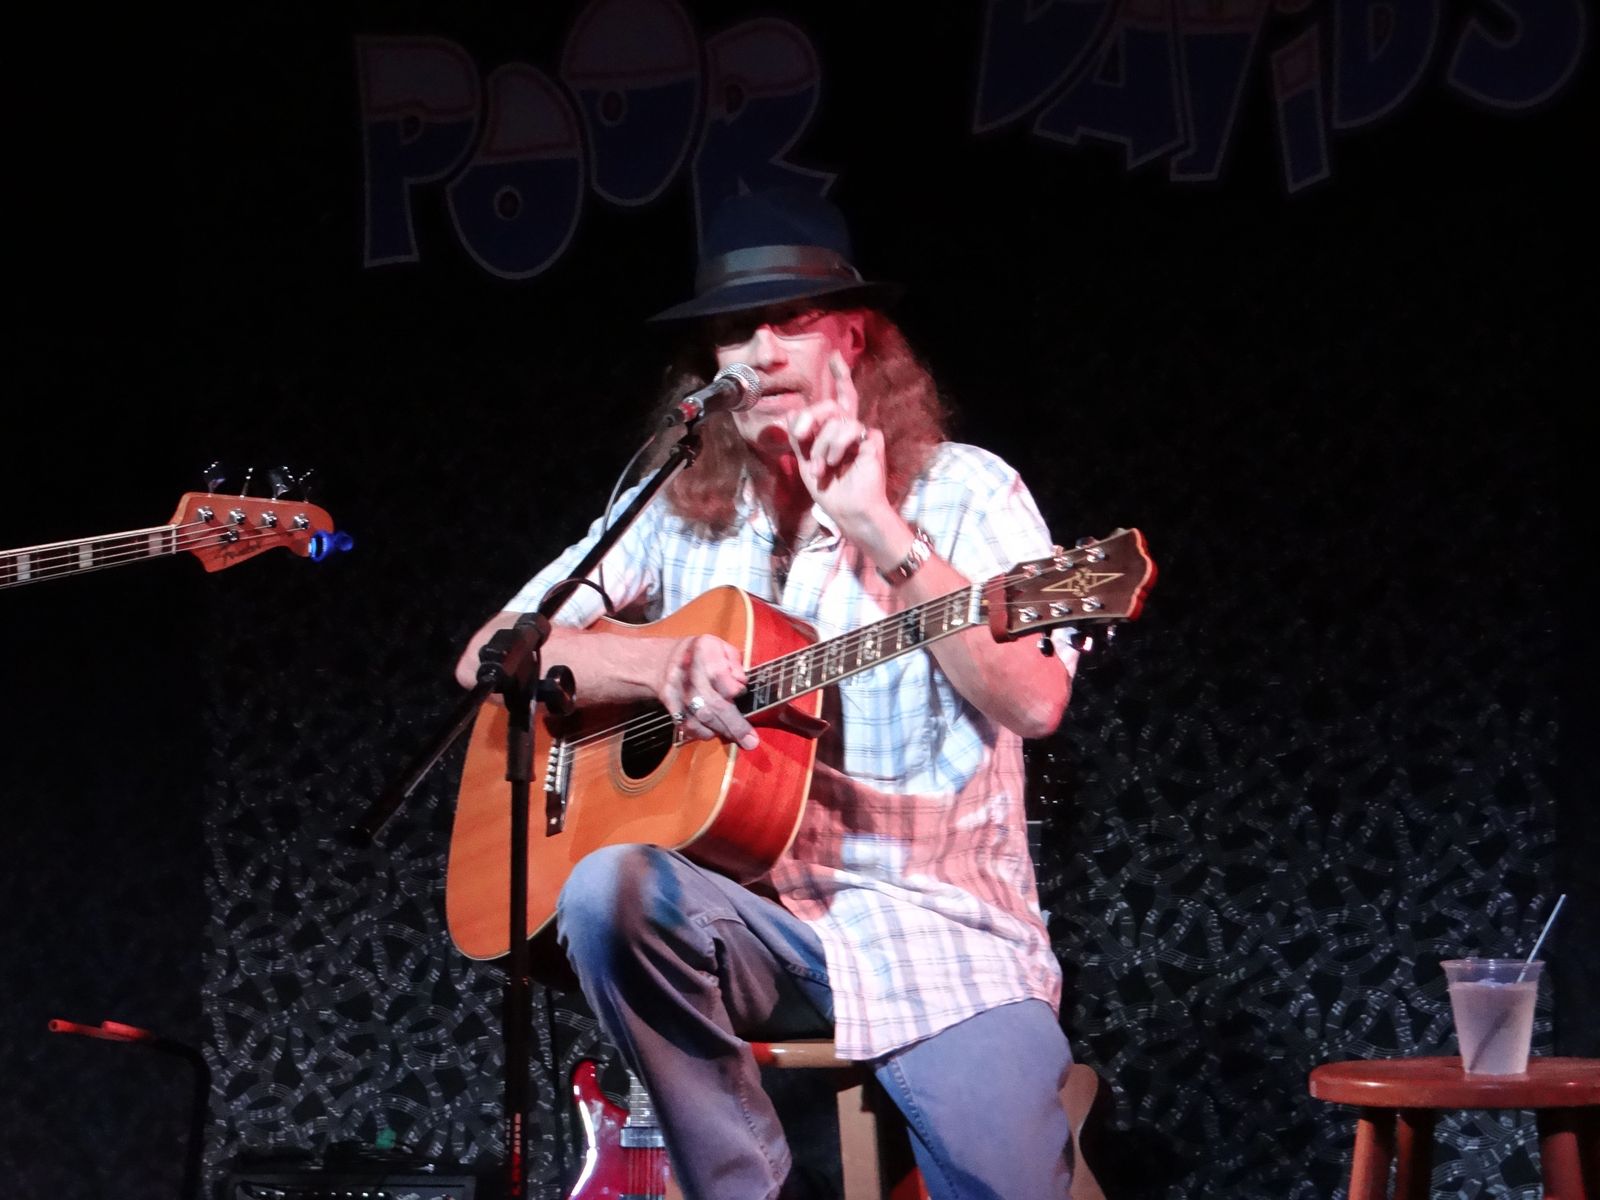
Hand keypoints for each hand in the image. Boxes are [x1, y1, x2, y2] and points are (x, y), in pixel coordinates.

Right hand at [658, 634, 757, 750]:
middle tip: (751, 741)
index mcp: (704, 651)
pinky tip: (714, 732)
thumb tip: (742, 682)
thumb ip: (735, 663)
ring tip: (736, 737)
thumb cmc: (702, 654)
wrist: (664, 659)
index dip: (733, 689)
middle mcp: (689, 671)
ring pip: (699, 717)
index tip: (743, 694)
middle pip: (712, 702)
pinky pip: (686, 724)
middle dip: (734, 725)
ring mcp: (677, 689)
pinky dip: (701, 732)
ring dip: (720, 730)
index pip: (719, 674)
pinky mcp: (669, 703)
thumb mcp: (722, 646)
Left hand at [784, 352, 893, 535]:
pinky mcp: (872, 443)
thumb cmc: (829, 492)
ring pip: (837, 420)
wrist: (849, 512)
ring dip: (822, 445)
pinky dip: (838, 446)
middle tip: (801, 435)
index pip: (838, 398)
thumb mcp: (806, 463)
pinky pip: (852, 429)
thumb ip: (799, 437)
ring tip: (822, 467)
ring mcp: (862, 436)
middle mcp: (850, 430)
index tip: (835, 355)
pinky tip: (836, 463)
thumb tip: (790, 412)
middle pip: (833, 404)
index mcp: (835, 432)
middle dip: (812, 417)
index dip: (840, 375)